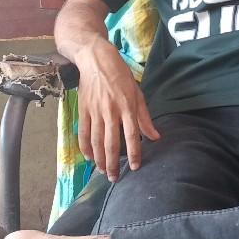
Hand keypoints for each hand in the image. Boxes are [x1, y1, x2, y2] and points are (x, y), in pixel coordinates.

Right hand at [76, 40, 159, 180]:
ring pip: (96, 141)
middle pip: (111, 143)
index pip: (132, 135)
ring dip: (100, 159)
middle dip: (113, 163)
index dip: (134, 153)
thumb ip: (144, 117)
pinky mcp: (83, 109)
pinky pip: (83, 132)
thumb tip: (155, 137)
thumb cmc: (121, 75)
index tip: (135, 167)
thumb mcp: (137, 92)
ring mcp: (95, 111)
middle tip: (114, 178)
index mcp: (127, 106)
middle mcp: (111, 111)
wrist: (97, 60)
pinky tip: (89, 157)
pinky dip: (85, 147)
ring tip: (103, 171)